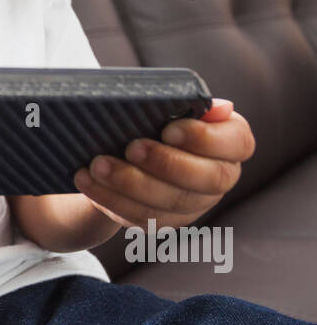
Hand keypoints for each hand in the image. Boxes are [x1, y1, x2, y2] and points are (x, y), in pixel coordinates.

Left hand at [71, 99, 255, 230]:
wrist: (129, 149)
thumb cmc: (156, 117)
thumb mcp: (170, 104)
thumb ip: (189, 103)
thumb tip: (219, 107)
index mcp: (231, 143)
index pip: (238, 144)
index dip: (205, 139)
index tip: (170, 129)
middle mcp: (220, 177)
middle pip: (206, 179)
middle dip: (165, 163)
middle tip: (131, 147)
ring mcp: (194, 205)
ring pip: (169, 203)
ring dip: (129, 184)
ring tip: (98, 165)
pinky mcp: (163, 221)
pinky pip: (140, 218)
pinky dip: (110, 199)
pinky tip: (88, 182)